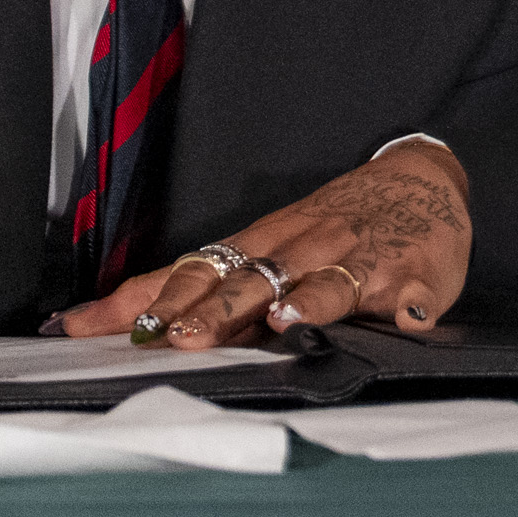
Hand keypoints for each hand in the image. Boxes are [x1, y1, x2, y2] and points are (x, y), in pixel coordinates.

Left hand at [57, 140, 474, 345]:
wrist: (421, 179)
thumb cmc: (334, 228)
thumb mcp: (269, 246)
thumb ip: (214, 288)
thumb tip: (134, 325)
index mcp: (264, 245)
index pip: (195, 269)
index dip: (149, 298)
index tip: (96, 325)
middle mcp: (306, 248)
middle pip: (254, 278)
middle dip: (215, 309)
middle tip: (180, 338)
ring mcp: (363, 260)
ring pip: (330, 281)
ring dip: (310, 301)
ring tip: (286, 318)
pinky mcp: (417, 271)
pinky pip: (415, 289)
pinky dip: (412, 303)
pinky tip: (410, 317)